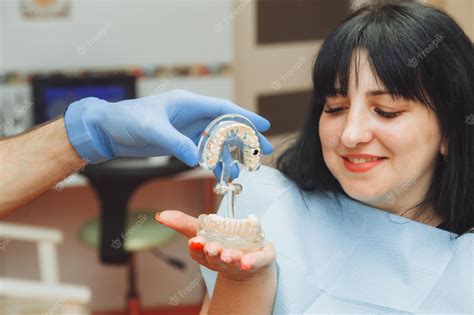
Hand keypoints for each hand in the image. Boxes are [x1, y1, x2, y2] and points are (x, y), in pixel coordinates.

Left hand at [64, 89, 272, 165]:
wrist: (107, 130)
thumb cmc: (126, 120)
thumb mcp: (151, 129)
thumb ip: (175, 143)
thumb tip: (197, 159)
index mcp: (188, 103)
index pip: (224, 109)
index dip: (245, 117)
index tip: (264, 126)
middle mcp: (191, 115)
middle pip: (226, 126)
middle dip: (246, 139)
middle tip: (264, 152)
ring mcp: (187, 130)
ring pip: (217, 142)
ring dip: (230, 156)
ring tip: (242, 172)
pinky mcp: (180, 142)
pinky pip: (203, 153)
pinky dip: (213, 162)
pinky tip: (221, 173)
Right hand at [156, 210, 275, 280]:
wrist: (251, 260)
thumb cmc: (224, 244)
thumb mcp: (204, 231)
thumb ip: (184, 223)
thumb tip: (160, 215)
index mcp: (208, 254)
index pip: (199, 253)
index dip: (197, 248)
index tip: (195, 241)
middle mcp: (223, 260)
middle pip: (215, 259)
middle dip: (213, 253)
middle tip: (211, 247)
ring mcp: (240, 262)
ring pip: (233, 262)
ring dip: (229, 258)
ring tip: (228, 254)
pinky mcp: (258, 260)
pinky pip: (255, 262)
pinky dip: (251, 263)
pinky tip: (247, 263)